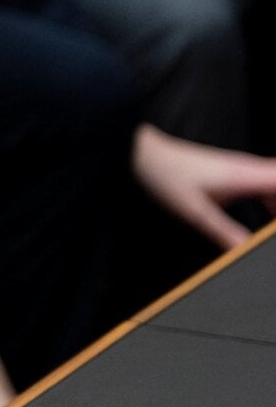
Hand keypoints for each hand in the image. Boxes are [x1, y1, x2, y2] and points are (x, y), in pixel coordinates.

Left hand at [132, 124, 275, 248]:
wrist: (142, 155)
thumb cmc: (166, 177)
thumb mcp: (195, 212)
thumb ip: (224, 233)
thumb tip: (246, 251)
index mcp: (245, 175)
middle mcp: (246, 168)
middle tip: (274, 231)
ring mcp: (239, 169)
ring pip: (273, 183)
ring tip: (273, 229)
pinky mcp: (230, 172)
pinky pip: (261, 184)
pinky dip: (270, 199)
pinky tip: (267, 213)